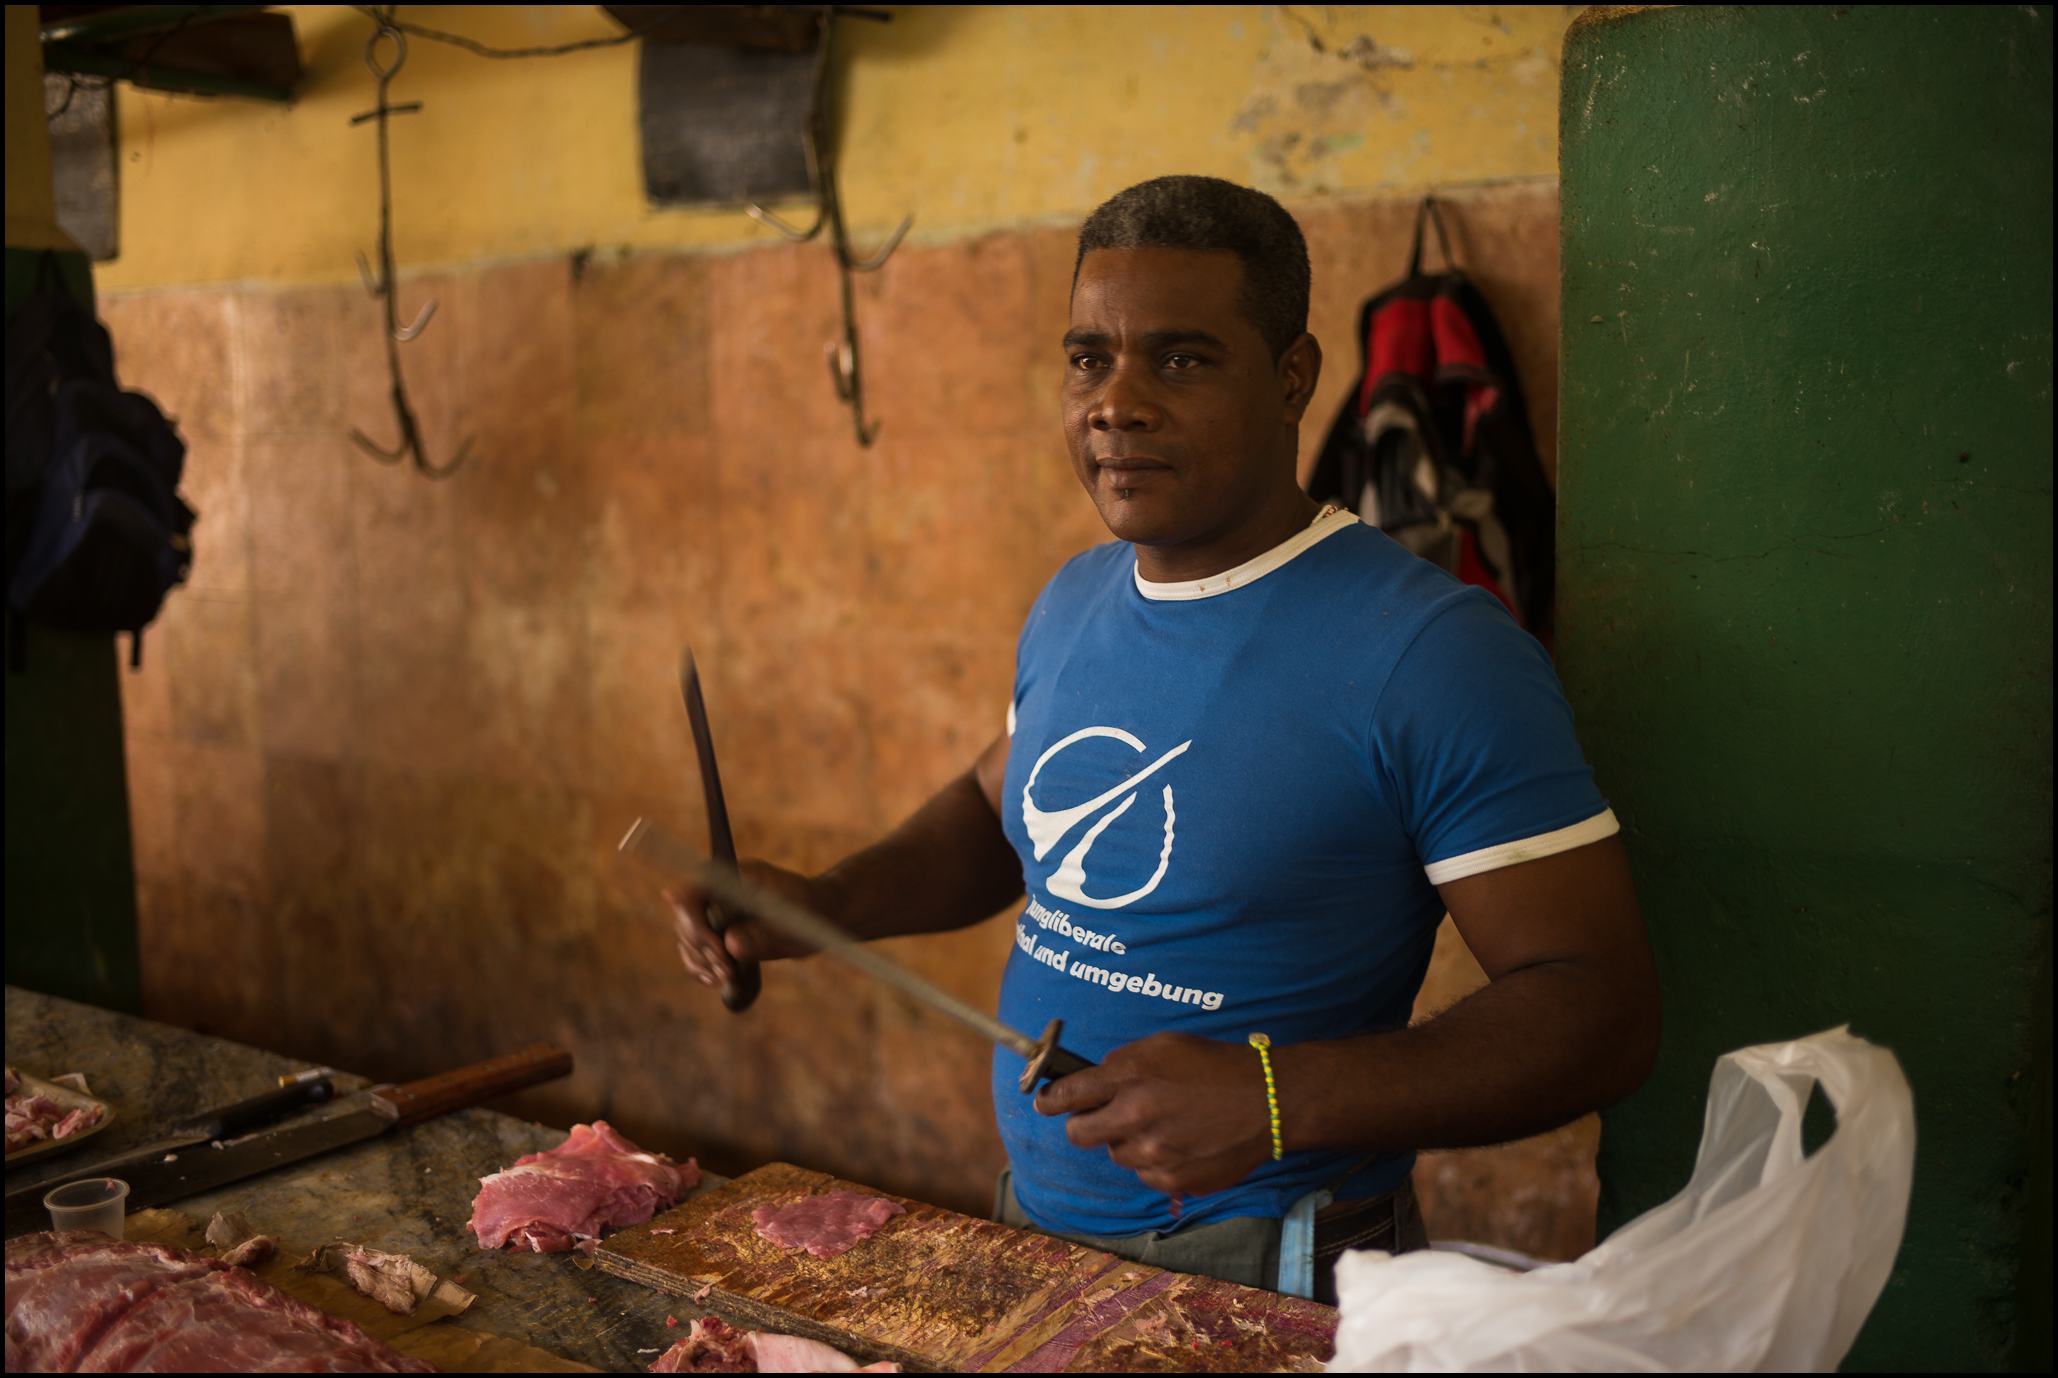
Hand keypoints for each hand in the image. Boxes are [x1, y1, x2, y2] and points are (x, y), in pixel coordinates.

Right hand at [664, 861, 821, 991]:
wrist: (819, 913)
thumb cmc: (809, 911)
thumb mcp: (794, 924)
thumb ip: (764, 933)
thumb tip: (730, 944)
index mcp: (734, 875)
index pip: (694, 888)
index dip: (697, 920)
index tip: (718, 950)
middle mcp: (717, 889)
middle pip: (686, 917)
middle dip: (703, 948)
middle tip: (728, 971)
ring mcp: (712, 910)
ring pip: (687, 938)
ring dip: (701, 962)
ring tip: (726, 978)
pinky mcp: (714, 932)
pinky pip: (695, 951)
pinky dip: (701, 967)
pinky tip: (715, 980)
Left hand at [1033, 1032, 1272, 1197]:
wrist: (1267, 1101)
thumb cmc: (1216, 1066)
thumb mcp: (1165, 1046)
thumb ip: (1123, 1063)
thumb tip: (1094, 1080)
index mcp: (1131, 1078)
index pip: (1067, 1094)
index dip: (1049, 1100)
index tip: (1044, 1103)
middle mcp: (1136, 1118)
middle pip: (1078, 1134)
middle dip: (1084, 1124)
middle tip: (1100, 1117)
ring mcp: (1154, 1154)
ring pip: (1115, 1154)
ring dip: (1127, 1141)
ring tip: (1162, 1124)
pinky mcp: (1173, 1180)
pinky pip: (1146, 1174)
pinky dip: (1155, 1161)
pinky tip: (1180, 1142)